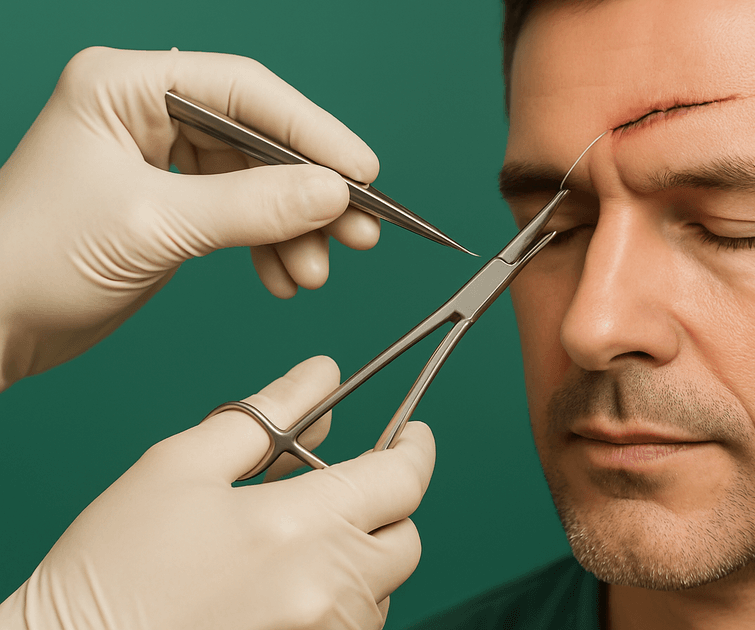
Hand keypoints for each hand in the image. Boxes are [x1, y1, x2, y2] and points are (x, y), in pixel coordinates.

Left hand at [0, 47, 380, 387]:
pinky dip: (266, 246)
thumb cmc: (36, 261)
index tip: (363, 173)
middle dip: (308, 191)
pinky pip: (237, 213)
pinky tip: (283, 278)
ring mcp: (157, 157)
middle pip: (257, 138)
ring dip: (292, 229)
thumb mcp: (156, 226)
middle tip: (359, 231)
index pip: (243, 89)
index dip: (311, 130)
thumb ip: (253, 207)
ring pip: (254, 181)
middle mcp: (143, 111)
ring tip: (316, 271)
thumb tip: (335, 193)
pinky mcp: (166, 201)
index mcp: (124, 85)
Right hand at [0, 356, 434, 629]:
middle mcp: (324, 588)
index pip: (402, 479)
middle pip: (406, 539)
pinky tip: (290, 584)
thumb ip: (265, 414)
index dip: (415, 448)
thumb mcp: (182, 465)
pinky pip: (355, 627)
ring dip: (363, 556)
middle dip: (389, 506)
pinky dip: (342, 600)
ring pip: (383, 589)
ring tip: (300, 540)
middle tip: (346, 487)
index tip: (412, 433)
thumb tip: (322, 375)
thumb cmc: (115, 564)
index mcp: (299, 526)